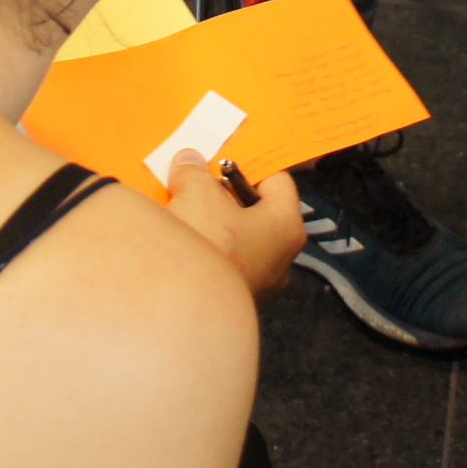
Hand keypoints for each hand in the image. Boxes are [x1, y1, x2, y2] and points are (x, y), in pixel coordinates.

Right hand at [164, 151, 303, 296]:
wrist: (180, 308)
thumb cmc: (206, 245)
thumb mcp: (198, 192)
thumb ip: (196, 171)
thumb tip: (190, 162)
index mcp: (287, 225)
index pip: (277, 180)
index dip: (249, 165)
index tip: (223, 159)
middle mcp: (281, 256)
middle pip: (256, 209)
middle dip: (224, 193)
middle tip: (199, 181)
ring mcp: (258, 281)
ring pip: (237, 237)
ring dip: (212, 220)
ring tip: (184, 206)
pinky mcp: (233, 297)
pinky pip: (223, 260)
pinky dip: (206, 245)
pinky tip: (182, 236)